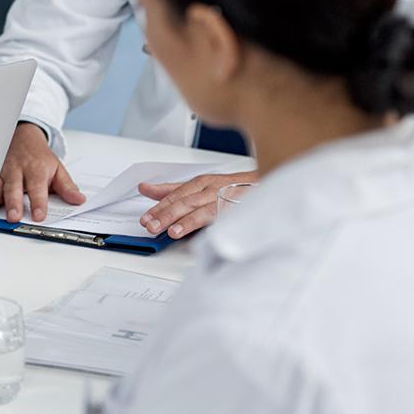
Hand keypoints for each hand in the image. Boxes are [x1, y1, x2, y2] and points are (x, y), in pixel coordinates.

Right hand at [0, 122, 84, 222]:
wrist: (23, 136)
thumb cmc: (39, 157)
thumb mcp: (57, 168)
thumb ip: (67, 187)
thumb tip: (79, 200)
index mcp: (37, 169)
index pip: (38, 188)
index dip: (38, 202)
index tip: (38, 215)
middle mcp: (19, 170)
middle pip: (16, 187)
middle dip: (14, 202)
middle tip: (15, 217)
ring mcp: (5, 171)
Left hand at [137, 171, 255, 239]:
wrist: (268, 185)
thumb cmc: (234, 188)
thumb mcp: (201, 186)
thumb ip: (173, 189)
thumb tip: (146, 188)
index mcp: (201, 183)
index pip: (174, 194)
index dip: (158, 206)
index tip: (145, 218)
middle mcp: (209, 188)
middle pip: (182, 201)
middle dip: (164, 213)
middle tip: (149, 225)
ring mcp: (222, 197)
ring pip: (195, 207)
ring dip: (179, 219)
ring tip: (165, 230)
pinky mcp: (234, 207)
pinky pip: (214, 215)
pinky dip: (199, 222)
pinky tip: (185, 230)